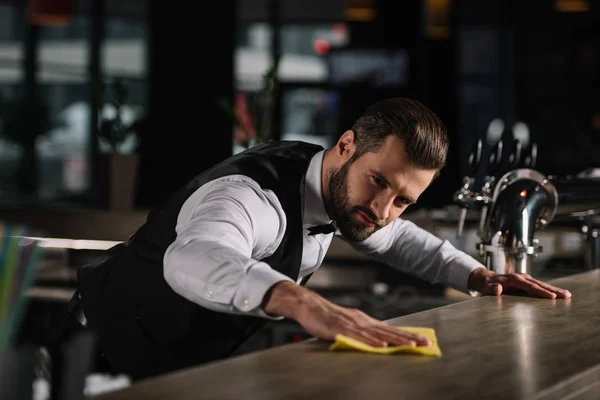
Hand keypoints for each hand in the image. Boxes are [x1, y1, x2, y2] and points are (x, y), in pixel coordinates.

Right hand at [263, 281, 431, 347]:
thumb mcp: (349, 325)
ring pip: (378, 334)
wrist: (309, 306)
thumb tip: (379, 341)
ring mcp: (352, 324)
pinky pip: (358, 337)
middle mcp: (363, 321)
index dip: (408, 335)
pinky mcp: (341, 329)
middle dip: (409, 338)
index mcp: (365, 321)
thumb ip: (363, 333)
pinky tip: (382, 346)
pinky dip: (371, 342)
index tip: (424, 341)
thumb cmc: (327, 318)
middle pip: (389, 331)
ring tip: (412, 346)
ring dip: (396, 341)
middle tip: (427, 344)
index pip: (391, 330)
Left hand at [468, 268, 571, 298]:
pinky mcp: (526, 281)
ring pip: (542, 284)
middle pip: (540, 284)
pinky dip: (549, 289)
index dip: (541, 291)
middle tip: (567, 295)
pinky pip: (539, 286)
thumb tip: (498, 289)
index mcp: (514, 279)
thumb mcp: (487, 288)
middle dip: (554, 290)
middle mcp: (521, 277)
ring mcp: (525, 278)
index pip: (530, 286)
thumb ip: (492, 289)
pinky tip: (558, 294)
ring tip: (567, 295)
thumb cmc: (487, 286)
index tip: (552, 297)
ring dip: (554, 289)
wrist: (486, 279)